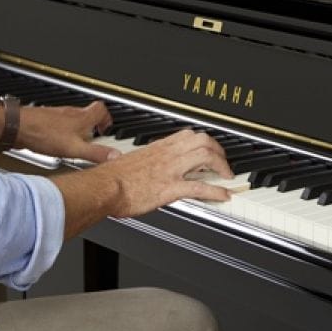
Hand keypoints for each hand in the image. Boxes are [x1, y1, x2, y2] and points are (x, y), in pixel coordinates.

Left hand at [17, 100, 116, 162]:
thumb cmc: (43, 134)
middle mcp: (69, 113)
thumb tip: (115, 156)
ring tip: (77, 143)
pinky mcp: (44, 121)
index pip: (100, 109)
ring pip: (72, 119)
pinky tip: (56, 145)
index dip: (106, 118)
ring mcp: (55, 115)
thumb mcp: (74, 149)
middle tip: (94, 136)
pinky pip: (58, 125)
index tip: (106, 128)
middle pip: (87, 113)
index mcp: (80, 117)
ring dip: (77, 129)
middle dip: (92, 125)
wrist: (16, 127)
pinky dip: (62, 133)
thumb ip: (95, 153)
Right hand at [100, 129, 233, 216]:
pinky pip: (199, 187)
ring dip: (222, 166)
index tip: (210, 148)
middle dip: (219, 150)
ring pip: (206, 157)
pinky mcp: (169, 188)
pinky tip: (224, 195)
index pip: (188, 135)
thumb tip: (149, 167)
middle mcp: (167, 155)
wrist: (104, 187)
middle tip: (224, 162)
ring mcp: (170, 170)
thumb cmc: (112, 177)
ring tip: (227, 175)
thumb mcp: (132, 161)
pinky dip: (216, 191)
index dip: (205, 141)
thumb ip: (146, 161)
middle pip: (203, 141)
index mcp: (159, 147)